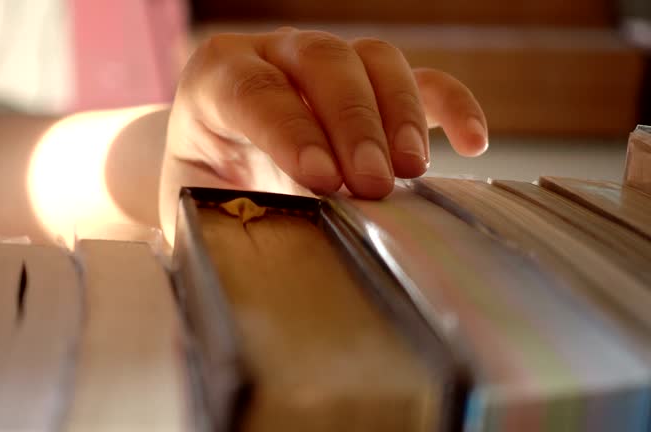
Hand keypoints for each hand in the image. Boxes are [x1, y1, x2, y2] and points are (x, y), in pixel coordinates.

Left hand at [160, 28, 487, 239]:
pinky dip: (449, 104)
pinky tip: (471, 141)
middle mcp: (275, 56)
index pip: (255, 90)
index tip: (321, 179)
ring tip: (408, 173)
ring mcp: (328, 64)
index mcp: (217, 79)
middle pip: (323, 60)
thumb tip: (268, 259)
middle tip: (369, 186)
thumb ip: (220, 216)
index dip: (290, 131)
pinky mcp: (372, 87)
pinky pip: (419, 79)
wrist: (218, 164)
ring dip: (397, 114)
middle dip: (351, 124)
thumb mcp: (194, 200)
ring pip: (374, 60)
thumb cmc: (206, 183)